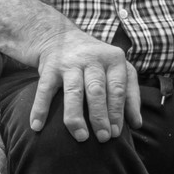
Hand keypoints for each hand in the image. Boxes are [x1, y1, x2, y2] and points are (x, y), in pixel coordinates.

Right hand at [30, 26, 141, 141]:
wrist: (60, 35)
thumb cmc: (95, 60)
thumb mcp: (117, 68)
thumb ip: (130, 93)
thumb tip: (136, 123)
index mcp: (114, 59)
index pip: (118, 89)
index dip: (117, 112)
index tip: (115, 133)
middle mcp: (92, 59)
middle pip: (97, 91)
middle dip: (100, 116)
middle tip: (102, 138)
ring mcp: (69, 63)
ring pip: (73, 92)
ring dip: (76, 116)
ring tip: (80, 137)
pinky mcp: (49, 67)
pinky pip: (44, 90)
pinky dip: (40, 109)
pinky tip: (36, 126)